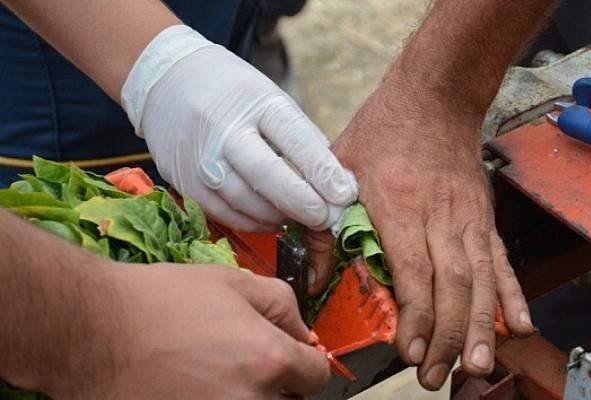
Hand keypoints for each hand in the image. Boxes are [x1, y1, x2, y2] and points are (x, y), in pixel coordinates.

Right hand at [52, 263, 329, 399]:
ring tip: (217, 375)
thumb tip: (303, 332)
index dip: (306, 361)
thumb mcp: (233, 282)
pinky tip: (197, 387)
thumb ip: (282, 304)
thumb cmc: (160, 301)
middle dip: (279, 382)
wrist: (95, 330)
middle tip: (248, 361)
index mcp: (269, 359)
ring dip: (249, 394)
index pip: (316, 376)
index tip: (293, 356)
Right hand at [121, 25, 356, 231]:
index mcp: (256, 102)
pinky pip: (225, 213)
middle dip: (304, 203)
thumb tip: (335, 182)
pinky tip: (273, 220)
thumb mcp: (271, 98)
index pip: (296, 140)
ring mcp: (201, 158)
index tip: (345, 195)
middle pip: (268, 176)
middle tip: (327, 219)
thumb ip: (302, 139)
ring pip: (246, 202)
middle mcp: (225, 131)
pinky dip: (254, 222)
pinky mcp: (185, 181)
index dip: (323, 172)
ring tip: (302, 219)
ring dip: (281, 216)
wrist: (168, 81)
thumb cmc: (234, 93)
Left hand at [326, 82, 533, 389]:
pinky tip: (519, 324)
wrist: (435, 96)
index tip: (412, 351)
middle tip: (439, 377)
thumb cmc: (384, 131)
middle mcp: (442, 218)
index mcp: (401, 208)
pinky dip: (511, 295)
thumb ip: (324, 226)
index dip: (418, 317)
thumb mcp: (339, 169)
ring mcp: (470, 219)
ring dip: (483, 327)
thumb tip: (315, 281)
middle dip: (450, 337)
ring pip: (482, 281)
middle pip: (454, 286)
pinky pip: (502, 262)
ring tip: (480, 367)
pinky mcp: (485, 218)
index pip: (414, 273)